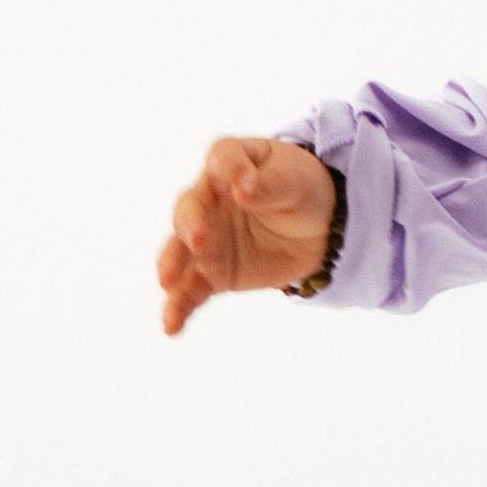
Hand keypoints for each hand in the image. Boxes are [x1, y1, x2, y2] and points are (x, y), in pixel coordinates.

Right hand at [157, 135, 339, 332]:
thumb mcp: (295, 181)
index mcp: (230, 164)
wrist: (319, 229)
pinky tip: (170, 326)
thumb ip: (269, 184)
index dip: (230, 171)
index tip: (245, 188)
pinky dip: (179, 308)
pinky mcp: (214, 272)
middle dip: (190, 224)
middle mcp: (209, 199)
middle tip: (198, 239)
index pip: (222, 159)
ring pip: (182, 250)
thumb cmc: (301, 190)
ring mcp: (208, 238)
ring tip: (168, 281)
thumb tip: (243, 190)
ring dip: (172, 264)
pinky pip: (191, 290)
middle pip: (190, 208)